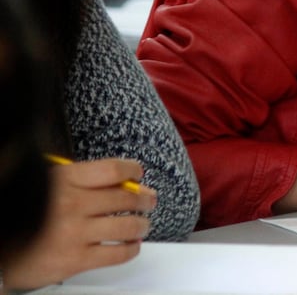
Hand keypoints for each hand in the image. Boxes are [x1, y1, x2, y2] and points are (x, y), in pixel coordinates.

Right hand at [3, 158, 155, 289]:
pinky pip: (117, 253)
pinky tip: (131, 246)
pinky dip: (131, 249)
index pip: (113, 170)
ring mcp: (75, 233)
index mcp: (63, 180)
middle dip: (143, 199)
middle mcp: (71, 204)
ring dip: (141, 224)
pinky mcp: (76, 260)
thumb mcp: (48, 185)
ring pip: (127, 225)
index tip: (138, 175)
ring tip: (142, 224)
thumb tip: (122, 179)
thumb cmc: (27, 215)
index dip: (132, 171)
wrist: (1, 252)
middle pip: (124, 198)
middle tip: (148, 200)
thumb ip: (81, 180)